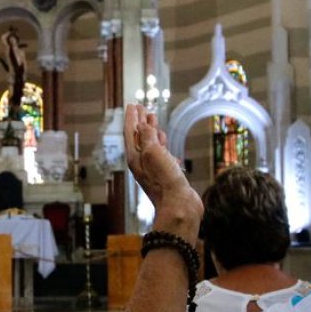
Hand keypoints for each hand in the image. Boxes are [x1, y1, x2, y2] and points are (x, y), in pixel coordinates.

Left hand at [124, 105, 201, 233]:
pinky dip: (162, 145)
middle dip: (140, 122)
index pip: (131, 132)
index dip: (131, 117)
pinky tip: (165, 142)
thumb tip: (141, 125)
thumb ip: (146, 137)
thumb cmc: (165, 181)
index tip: (133, 104)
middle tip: (142, 108)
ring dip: (151, 132)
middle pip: (139, 137)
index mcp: (135, 157)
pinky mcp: (166, 175)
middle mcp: (142, 163)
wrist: (179, 207)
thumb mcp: (153, 153)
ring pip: (150, 146)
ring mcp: (154, 169)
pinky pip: (161, 155)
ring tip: (153, 120)